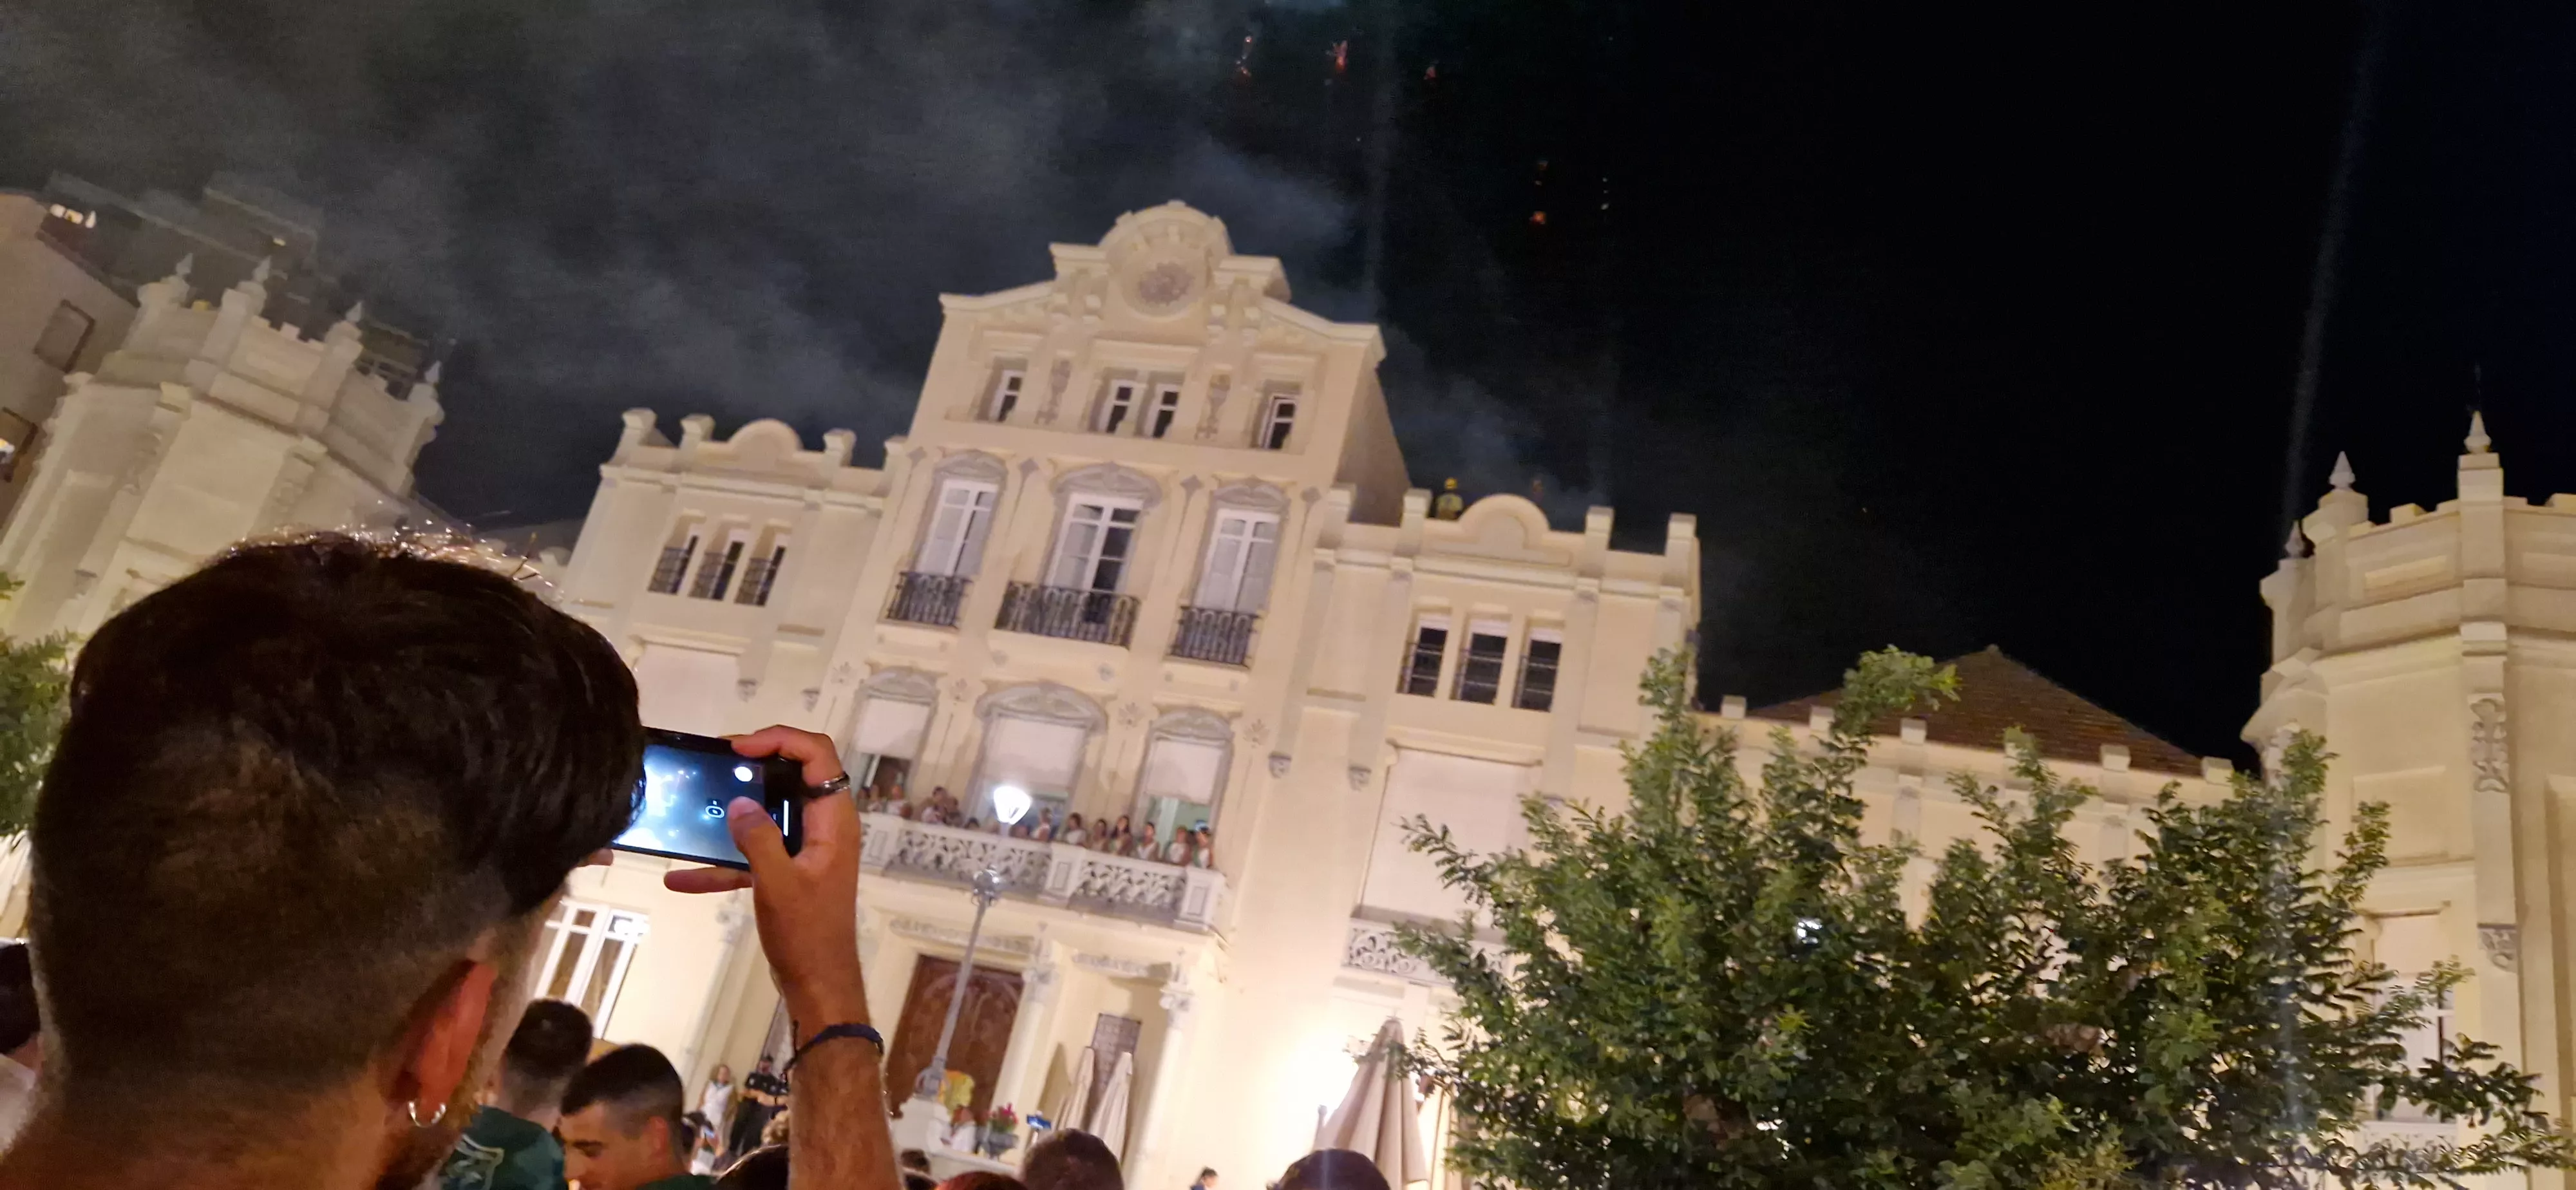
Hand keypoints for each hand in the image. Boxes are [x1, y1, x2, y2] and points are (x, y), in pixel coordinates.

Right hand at [666, 726, 867, 1026]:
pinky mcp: (788, 872)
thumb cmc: (807, 933)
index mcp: (833, 821)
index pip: (818, 756)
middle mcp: (824, 827)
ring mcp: (806, 849)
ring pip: (770, 814)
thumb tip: (740, 803)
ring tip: (696, 802)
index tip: (739, 748)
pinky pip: (754, 854)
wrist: (816, 984)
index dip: (781, 739)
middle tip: (716, 764)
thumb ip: (759, 840)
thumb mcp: (778, 884)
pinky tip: (680, 877)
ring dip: (735, 811)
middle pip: (793, 776)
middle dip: (754, 766)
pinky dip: (723, 862)